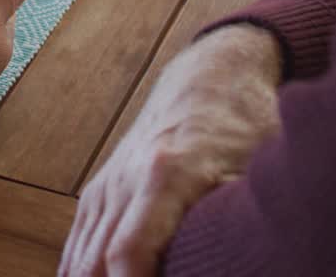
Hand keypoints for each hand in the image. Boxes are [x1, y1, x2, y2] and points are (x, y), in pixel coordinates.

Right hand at [61, 26, 280, 276]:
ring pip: (80, 257)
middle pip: (95, 263)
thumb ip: (240, 213)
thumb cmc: (243, 124)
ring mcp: (107, 185)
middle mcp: (125, 181)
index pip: (130, 251)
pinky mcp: (100, 190)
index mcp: (165, 175)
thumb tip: (250, 255)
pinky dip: (79, 272)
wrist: (208, 77)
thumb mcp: (258, 167)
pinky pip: (77, 242)